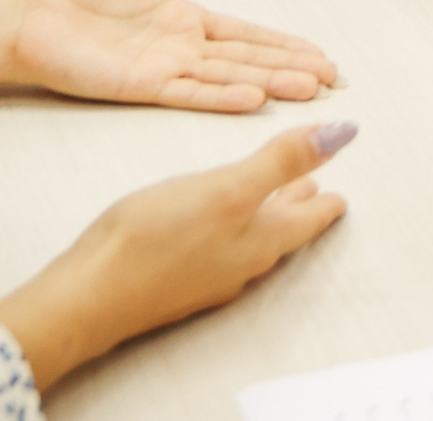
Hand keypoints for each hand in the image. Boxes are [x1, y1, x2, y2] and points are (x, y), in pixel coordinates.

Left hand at [0, 0, 335, 107]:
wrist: (21, 19)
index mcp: (181, 18)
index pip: (245, 33)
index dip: (282, 43)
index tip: (318, 53)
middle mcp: (180, 47)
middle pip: (248, 58)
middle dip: (291, 67)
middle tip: (331, 79)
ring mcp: (163, 68)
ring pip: (229, 77)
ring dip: (270, 83)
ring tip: (308, 90)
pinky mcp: (140, 85)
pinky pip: (189, 92)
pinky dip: (221, 96)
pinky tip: (253, 98)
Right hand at [0, 123, 352, 391]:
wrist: (90, 296)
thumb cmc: (155, 242)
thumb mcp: (228, 188)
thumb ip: (281, 162)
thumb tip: (341, 136)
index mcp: (262, 239)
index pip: (308, 218)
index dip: (327, 202)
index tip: (341, 196)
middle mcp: (240, 261)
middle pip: (281, 229)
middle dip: (300, 206)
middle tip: (316, 192)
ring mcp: (206, 273)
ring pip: (249, 238)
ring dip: (266, 214)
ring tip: (273, 200)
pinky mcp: (175, 277)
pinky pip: (217, 247)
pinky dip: (230, 226)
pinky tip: (214, 224)